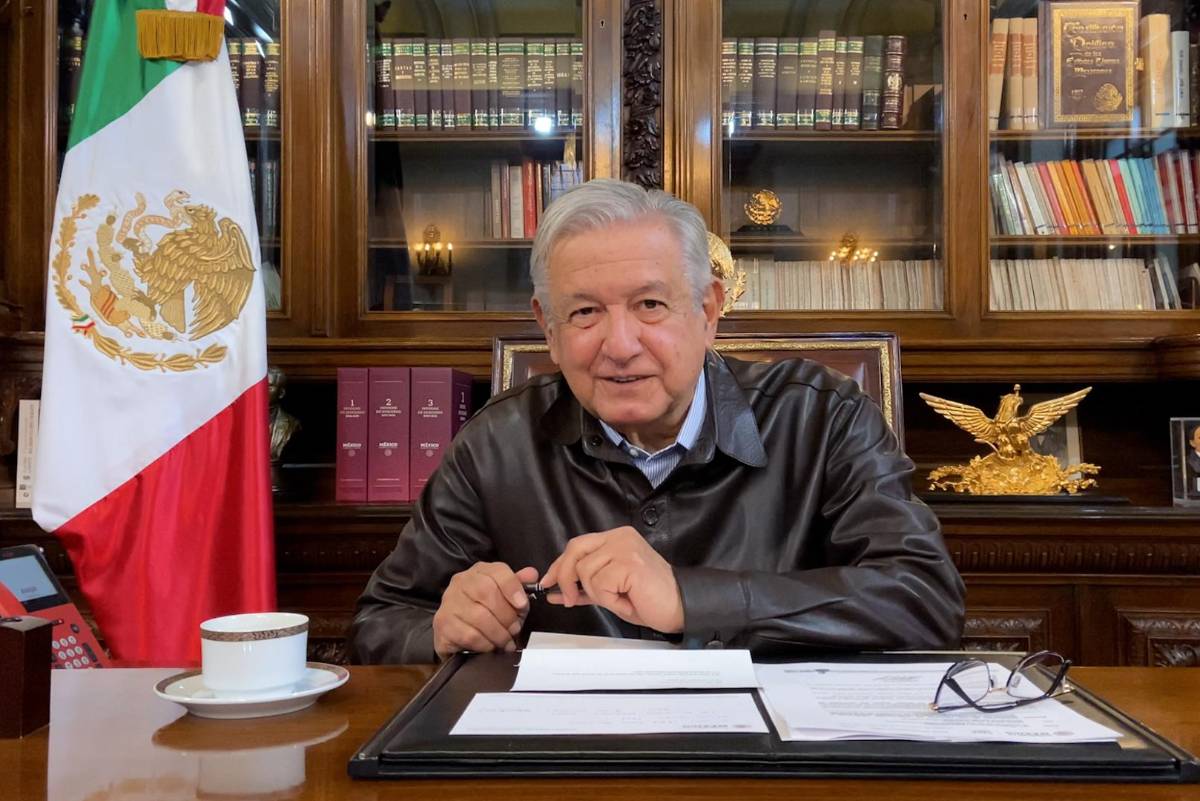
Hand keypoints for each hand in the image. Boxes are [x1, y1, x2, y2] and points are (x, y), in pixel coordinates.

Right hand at [432, 562, 538, 659]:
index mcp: (480, 572)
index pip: (497, 571)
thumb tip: (532, 574)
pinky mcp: (442, 623)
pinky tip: (490, 646)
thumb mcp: (506, 598)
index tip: (522, 605)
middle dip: (506, 615)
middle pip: (487, 592)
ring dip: (498, 633)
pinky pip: (469, 634)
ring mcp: (449, 602)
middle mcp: (461, 582)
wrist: (456, 634)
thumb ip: (519, 586)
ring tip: (506, 641)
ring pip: (479, 616)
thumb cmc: (486, 613)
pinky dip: (485, 643)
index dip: (513, 588)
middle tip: (515, 629)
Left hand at [540, 526, 683, 633]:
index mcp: (617, 538)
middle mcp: (620, 537)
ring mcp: (625, 548)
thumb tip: (555, 591)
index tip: (549, 582)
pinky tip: (625, 600)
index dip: (560, 565)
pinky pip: (600, 584)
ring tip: (618, 599)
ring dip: (597, 594)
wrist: (679, 608)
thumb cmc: (649, 600)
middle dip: (565, 577)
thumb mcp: (610, 592)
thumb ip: (584, 587)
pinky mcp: (628, 563)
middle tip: (569, 598)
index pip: (577, 545)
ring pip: (585, 571)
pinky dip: (608, 599)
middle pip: (575, 550)